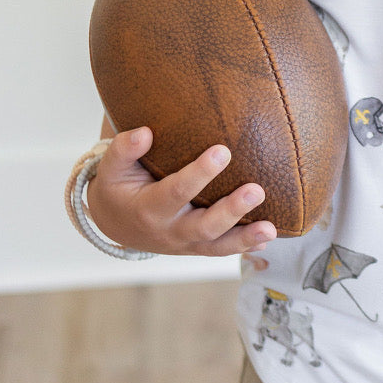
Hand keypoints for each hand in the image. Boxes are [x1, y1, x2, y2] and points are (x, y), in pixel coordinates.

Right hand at [85, 126, 276, 256]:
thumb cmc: (118, 187)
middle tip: (256, 191)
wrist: (116, 224)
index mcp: (148, 208)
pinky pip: (221, 251)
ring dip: (245, 238)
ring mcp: (185, 243)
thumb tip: (144, 132)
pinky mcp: (197, 247)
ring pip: (217, 246)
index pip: (176, 192)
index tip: (223, 151)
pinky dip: (244, 247)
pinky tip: (266, 241)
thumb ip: (124, 149)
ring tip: (271, 229)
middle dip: (231, 210)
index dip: (199, 174)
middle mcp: (169, 230)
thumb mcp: (111, 168)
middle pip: (203, 226)